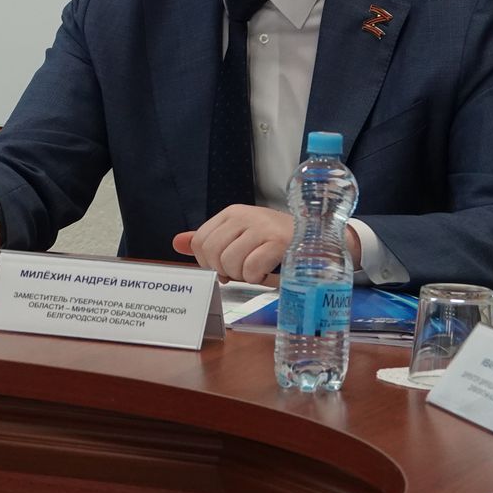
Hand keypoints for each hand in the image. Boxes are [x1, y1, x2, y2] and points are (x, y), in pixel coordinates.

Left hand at [172, 205, 295, 284]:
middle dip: (224, 271)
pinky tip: (266, 274)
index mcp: (231, 213)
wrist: (316, 238)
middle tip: (241, 272)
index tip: (223, 269)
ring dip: (242, 276)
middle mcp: (244, 216)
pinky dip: (256, 278)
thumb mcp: (239, 236)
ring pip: (230, 262)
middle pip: (212, 253)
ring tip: (255, 271)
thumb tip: (177, 243)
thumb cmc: (274, 240)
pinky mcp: (278, 241)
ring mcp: (261, 227)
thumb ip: (209, 240)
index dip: (208, 263)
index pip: (200, 242)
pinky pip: (251, 268)